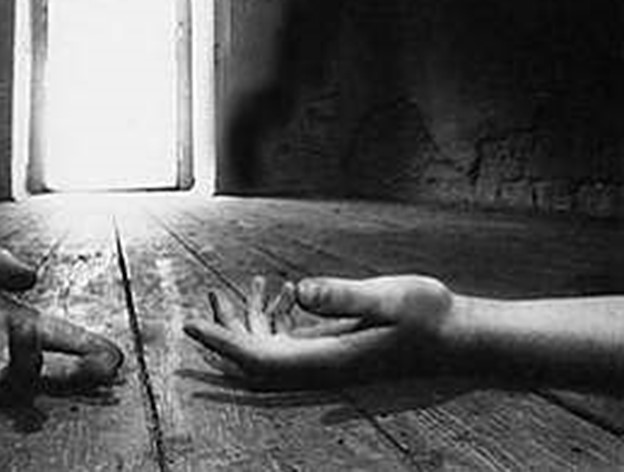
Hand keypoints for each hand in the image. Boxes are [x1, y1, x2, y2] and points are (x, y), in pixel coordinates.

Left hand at [0, 244, 122, 411]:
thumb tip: (32, 274)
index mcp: (2, 318)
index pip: (52, 334)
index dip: (82, 344)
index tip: (112, 353)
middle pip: (48, 369)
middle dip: (78, 372)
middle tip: (101, 370)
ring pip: (17, 386)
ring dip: (31, 365)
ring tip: (27, 335)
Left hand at [183, 274, 453, 383]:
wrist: (459, 337)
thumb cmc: (430, 316)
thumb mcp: (389, 297)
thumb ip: (344, 296)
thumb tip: (298, 291)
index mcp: (324, 360)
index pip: (257, 359)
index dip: (221, 342)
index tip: (189, 325)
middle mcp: (319, 366)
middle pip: (254, 357)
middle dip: (227, 330)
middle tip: (209, 296)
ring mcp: (326, 358)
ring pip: (270, 347)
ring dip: (250, 319)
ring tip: (246, 283)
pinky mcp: (334, 348)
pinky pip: (290, 339)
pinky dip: (275, 316)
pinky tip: (283, 290)